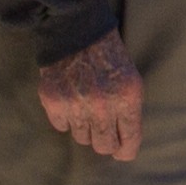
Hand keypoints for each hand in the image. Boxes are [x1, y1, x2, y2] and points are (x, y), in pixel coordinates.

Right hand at [38, 29, 145, 162]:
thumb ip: (129, 114)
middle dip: (106, 141)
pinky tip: (70, 99)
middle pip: (103, 146)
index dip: (126, 150)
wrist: (78, 33)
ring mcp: (76, 105)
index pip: (129, 141)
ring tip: (86, 105)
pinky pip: (61, 126)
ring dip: (85, 126)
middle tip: (104, 130)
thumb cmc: (109, 58)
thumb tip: (123, 146)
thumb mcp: (131, 83)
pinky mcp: (53, 102)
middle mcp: (102, 106)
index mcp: (127, 99)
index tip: (123, 152)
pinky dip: (65, 118)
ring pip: (82, 138)